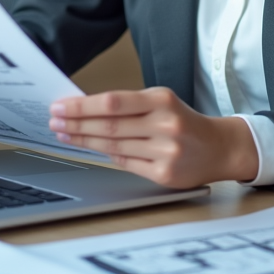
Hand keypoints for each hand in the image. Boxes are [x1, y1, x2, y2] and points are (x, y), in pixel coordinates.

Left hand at [48, 87, 258, 188]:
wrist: (219, 148)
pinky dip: (106, 155)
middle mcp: (164, 124)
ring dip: (84, 141)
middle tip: (54, 121)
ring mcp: (165, 151)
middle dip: (76, 124)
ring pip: (113, 146)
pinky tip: (91, 149)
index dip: (82, 106)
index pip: (112, 102)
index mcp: (161, 100)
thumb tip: (85, 109)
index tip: (60, 106)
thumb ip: (128, 106)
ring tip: (65, 134)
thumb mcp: (161, 103)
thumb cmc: (184, 122)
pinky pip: (126, 163)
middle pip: (109, 125)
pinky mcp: (165, 174)